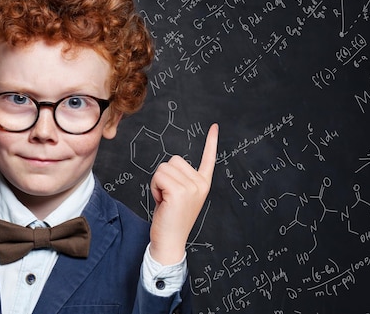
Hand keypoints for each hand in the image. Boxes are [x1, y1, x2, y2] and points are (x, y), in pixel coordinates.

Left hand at [148, 123, 218, 264]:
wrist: (170, 242)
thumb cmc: (171, 219)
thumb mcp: (181, 196)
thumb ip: (181, 180)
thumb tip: (172, 165)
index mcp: (203, 184)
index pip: (209, 159)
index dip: (211, 142)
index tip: (214, 127)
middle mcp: (200, 183)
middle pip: (174, 160)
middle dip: (164, 176)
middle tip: (168, 197)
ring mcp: (191, 187)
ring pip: (164, 168)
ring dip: (158, 183)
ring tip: (165, 200)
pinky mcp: (179, 191)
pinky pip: (159, 176)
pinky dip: (155, 187)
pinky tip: (162, 202)